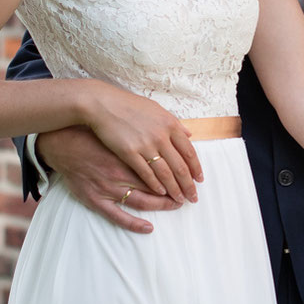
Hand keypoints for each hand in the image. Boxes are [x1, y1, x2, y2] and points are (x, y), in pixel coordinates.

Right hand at [37, 127, 182, 234]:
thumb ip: (151, 130)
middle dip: (176, 190)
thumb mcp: (124, 128)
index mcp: (130, 153)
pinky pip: (118, 216)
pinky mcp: (96, 199)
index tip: (194, 178)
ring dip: (162, 204)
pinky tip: (149, 227)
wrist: (64, 143)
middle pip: (156, 185)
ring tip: (176, 205)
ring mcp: (108, 188)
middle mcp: (121, 172)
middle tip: (189, 195)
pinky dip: (135, 223)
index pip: (163, 166)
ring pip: (142, 200)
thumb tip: (182, 131)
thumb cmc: (96, 135)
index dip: (180, 173)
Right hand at [81, 82, 203, 203]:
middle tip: (193, 196)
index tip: (199, 179)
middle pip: (180, 166)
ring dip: (174, 189)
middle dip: (188, 184)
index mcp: (170, 124)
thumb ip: (174, 123)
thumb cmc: (129, 105)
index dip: (196, 168)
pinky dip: (155, 185)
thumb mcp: (156, 109)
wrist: (104, 104)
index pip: (189, 151)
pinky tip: (160, 192)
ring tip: (179, 199)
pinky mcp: (129, 153)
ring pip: (165, 173)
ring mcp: (146, 145)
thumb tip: (188, 134)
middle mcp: (161, 135)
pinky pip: (146, 173)